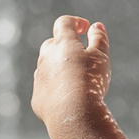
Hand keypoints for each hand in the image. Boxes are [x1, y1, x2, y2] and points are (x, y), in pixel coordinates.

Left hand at [31, 15, 111, 129]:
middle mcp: (46, 57)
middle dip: (64, 46)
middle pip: (52, 44)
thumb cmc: (90, 82)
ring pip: (47, 67)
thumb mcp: (100, 57)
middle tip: (80, 55)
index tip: (85, 28)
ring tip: (76, 78)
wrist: (73, 115)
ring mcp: (39, 77)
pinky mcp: (38, 98)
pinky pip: (45, 88)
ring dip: (59, 68)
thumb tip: (96, 26)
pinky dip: (55, 88)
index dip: (75, 22)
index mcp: (63, 43)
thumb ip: (99, 38)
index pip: (64, 23)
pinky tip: (68, 98)